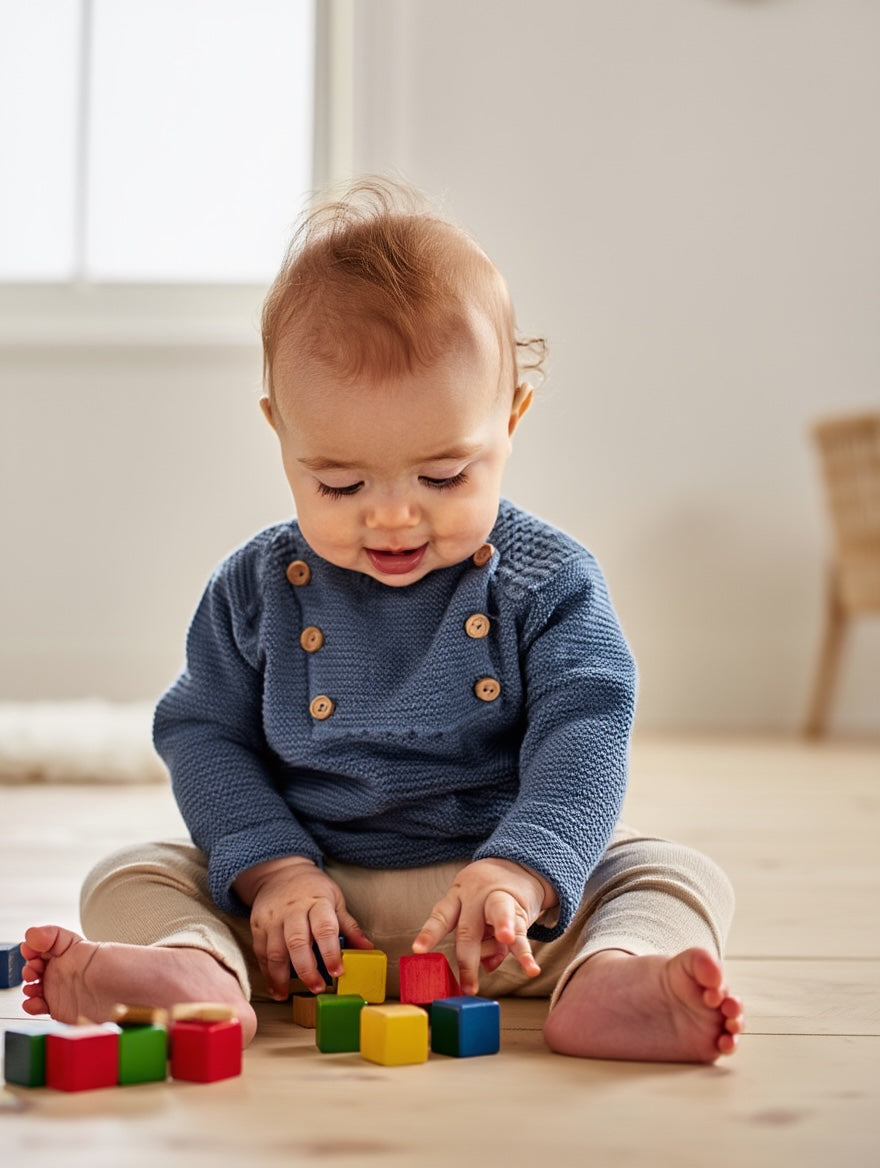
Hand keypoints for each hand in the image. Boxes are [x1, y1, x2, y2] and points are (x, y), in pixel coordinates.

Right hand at [235, 857, 371, 997]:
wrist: (281, 872)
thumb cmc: (314, 889)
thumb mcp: (335, 899)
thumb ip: (348, 926)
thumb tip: (367, 948)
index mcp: (317, 902)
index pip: (325, 928)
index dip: (331, 952)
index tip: (338, 971)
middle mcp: (293, 910)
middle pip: (297, 942)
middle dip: (306, 969)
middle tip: (316, 988)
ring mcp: (273, 918)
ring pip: (275, 951)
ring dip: (281, 976)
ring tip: (287, 995)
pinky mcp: (257, 924)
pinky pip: (261, 952)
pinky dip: (267, 972)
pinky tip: (275, 986)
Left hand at [411, 857, 555, 994]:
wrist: (516, 868)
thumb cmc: (486, 897)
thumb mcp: (472, 909)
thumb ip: (476, 938)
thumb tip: (488, 967)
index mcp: (457, 898)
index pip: (440, 916)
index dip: (429, 934)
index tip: (419, 950)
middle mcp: (476, 898)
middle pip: (469, 928)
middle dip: (467, 959)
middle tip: (468, 987)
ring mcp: (499, 901)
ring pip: (499, 915)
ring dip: (502, 930)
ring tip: (505, 939)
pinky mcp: (520, 911)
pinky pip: (522, 933)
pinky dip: (525, 954)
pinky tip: (531, 969)